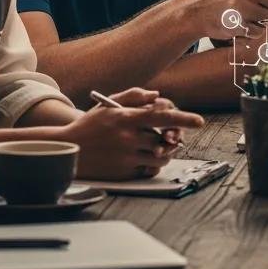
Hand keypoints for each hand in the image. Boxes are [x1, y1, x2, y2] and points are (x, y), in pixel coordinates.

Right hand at [61, 88, 203, 179]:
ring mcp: (126, 157)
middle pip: (164, 138)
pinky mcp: (123, 173)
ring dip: (166, 152)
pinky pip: (148, 169)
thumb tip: (157, 96)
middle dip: (172, 138)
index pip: (161, 116)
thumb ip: (134, 96)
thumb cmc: (91, 124)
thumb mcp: (109, 104)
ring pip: (160, 156)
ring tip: (161, 147)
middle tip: (174, 137)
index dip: (183, 119)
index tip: (199, 121)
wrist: (67, 150)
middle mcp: (128, 137)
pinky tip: (148, 158)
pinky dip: (153, 164)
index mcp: (126, 117)